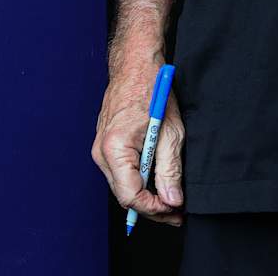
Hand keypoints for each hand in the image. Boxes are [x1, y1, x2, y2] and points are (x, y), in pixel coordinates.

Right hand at [92, 61, 185, 226]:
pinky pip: (121, 173)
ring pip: (122, 186)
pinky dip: (138, 181)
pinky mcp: (105, 146)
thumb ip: (170, 170)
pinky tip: (156, 182)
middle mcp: (101, 152)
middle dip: (151, 207)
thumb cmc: (151, 90)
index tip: (174, 211)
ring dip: (146, 196)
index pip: (131, 196)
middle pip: (124, 196)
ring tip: (170, 199)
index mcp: (115, 148)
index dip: (154, 209)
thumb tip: (172, 200)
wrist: (135, 65)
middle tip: (177, 212)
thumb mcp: (171, 133)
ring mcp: (100, 149)